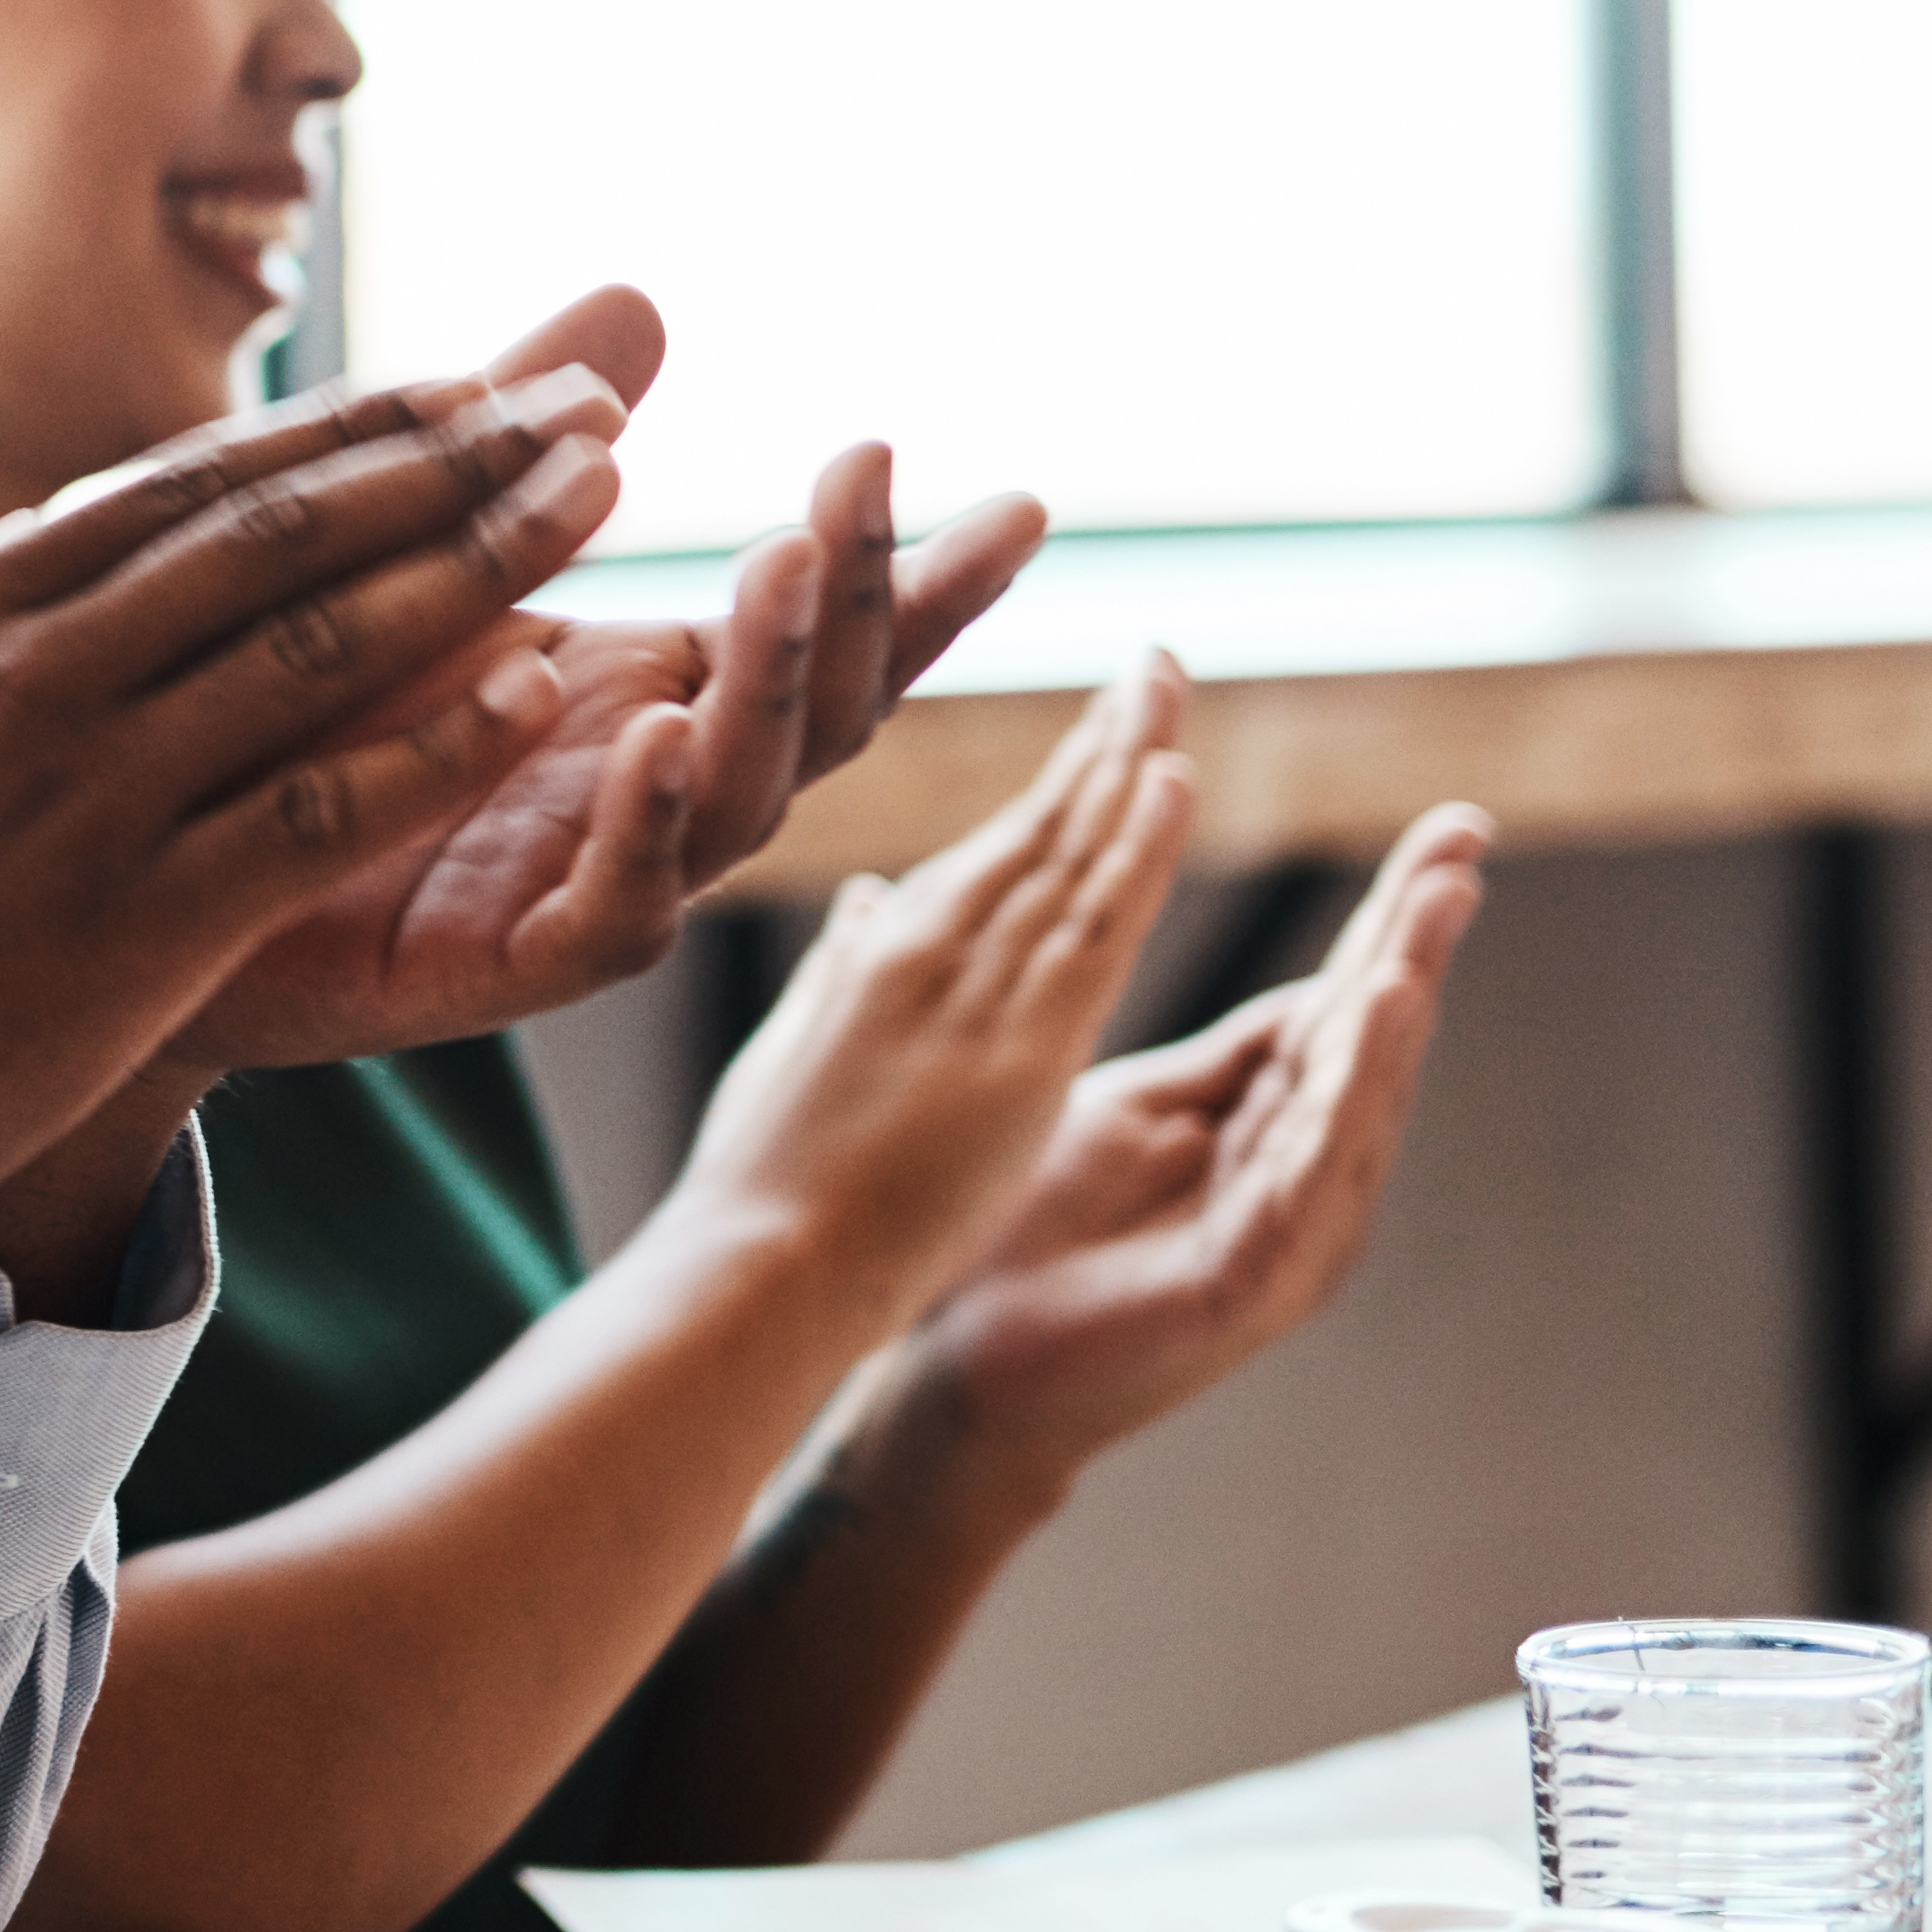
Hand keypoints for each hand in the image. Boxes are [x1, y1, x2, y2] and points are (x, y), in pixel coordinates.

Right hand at [0, 362, 632, 1327]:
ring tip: (597, 501)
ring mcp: (72, 796)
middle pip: (274, 535)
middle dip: (448, 459)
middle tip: (586, 407)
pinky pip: (315, 810)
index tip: (469, 386)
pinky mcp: (124, 926)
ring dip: (477, 559)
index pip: (185, 487)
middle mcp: (17, 674)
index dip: (346, 429)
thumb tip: (46, 544)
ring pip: (316, 646)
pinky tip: (537, 690)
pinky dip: (436, 741)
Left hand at [163, 290, 1047, 1071]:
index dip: (927, 584)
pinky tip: (656, 723)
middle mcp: (649, 796)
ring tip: (791, 556)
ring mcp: (593, 883)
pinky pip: (612, 906)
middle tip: (867, 471)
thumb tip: (641, 297)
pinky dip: (645, 820)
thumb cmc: (299, 712)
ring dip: (774, 676)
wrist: (153, 879)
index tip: (1016, 502)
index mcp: (654, 697)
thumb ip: (531, 437)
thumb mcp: (423, 545)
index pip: (828, 640)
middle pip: (820, 714)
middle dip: (867, 598)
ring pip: (740, 801)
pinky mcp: (502, 964)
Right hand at [660, 654, 1200, 1319]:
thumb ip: (840, 970)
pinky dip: (1134, 850)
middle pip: (1040, 830)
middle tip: (1156, 662)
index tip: (1109, 717)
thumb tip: (863, 903)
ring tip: (1168, 688)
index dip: (1061, 777)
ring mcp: (973, 995)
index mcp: (885, 956)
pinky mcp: (1016, 1050)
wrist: (763, 1269)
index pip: (998, 848)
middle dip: (1103, 740)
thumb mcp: (798, 1052)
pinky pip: (1091, 932)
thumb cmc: (767, 1183)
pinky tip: (1167, 779)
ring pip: (1071, 862)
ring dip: (1128, 767)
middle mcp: (930, 953)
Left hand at [887, 804, 1491, 1496]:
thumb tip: (1311, 982)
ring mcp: (1288, 1236)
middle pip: (1373, 1043)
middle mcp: (1303, 1177)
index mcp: (1273, 1126)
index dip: (1394, 920)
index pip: (1345, 1003)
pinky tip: (1366, 1037)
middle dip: (1416, 942)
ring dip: (1390, 1016)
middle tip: (1460, 846)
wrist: (964, 1361)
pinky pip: (1309, 1184)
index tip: (1451, 832)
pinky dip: (1342, 1108)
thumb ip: (1225, 1063)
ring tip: (1419, 926)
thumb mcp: (1139, 1113)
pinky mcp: (1253, 1284)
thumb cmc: (1042, 1233)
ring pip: (1356, 1107)